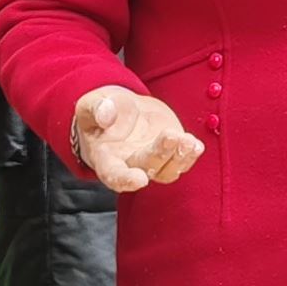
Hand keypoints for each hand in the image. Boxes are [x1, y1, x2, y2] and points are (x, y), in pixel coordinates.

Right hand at [72, 86, 204, 193]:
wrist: (120, 110)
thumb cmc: (101, 111)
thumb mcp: (91, 104)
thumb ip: (96, 109)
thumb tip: (106, 115)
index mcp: (106, 159)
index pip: (114, 175)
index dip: (125, 180)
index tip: (139, 180)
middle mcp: (130, 165)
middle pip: (146, 167)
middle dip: (160, 154)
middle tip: (170, 136)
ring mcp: (152, 161)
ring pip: (168, 171)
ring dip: (180, 159)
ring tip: (188, 141)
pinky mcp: (169, 153)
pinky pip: (181, 161)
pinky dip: (190, 155)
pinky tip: (196, 145)